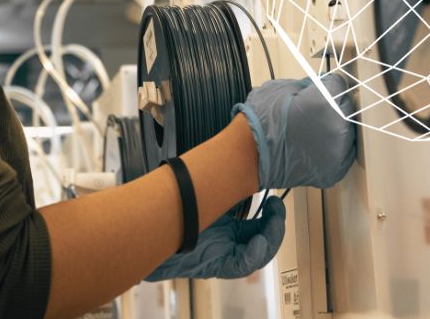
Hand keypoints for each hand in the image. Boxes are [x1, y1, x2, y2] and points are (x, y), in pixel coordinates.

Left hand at [145, 196, 285, 280]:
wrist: (151, 230)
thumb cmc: (176, 213)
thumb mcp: (203, 197)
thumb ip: (220, 188)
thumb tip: (233, 164)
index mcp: (229, 230)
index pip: (257, 227)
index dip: (271, 217)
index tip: (274, 201)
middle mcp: (229, 244)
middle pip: (262, 240)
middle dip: (275, 225)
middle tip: (277, 206)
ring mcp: (225, 255)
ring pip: (258, 253)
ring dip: (270, 238)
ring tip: (273, 221)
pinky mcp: (217, 265)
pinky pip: (242, 264)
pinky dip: (254, 254)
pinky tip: (258, 241)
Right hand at [232, 75, 355, 190]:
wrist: (249, 155)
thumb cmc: (260, 122)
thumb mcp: (279, 89)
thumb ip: (306, 85)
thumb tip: (318, 85)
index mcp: (324, 102)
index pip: (339, 84)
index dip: (328, 83)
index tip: (323, 86)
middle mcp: (337, 127)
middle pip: (347, 106)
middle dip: (333, 104)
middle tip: (314, 107)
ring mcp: (338, 151)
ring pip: (348, 130)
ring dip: (335, 126)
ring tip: (312, 127)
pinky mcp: (335, 170)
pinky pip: (343, 153)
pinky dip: (332, 147)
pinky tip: (314, 142)